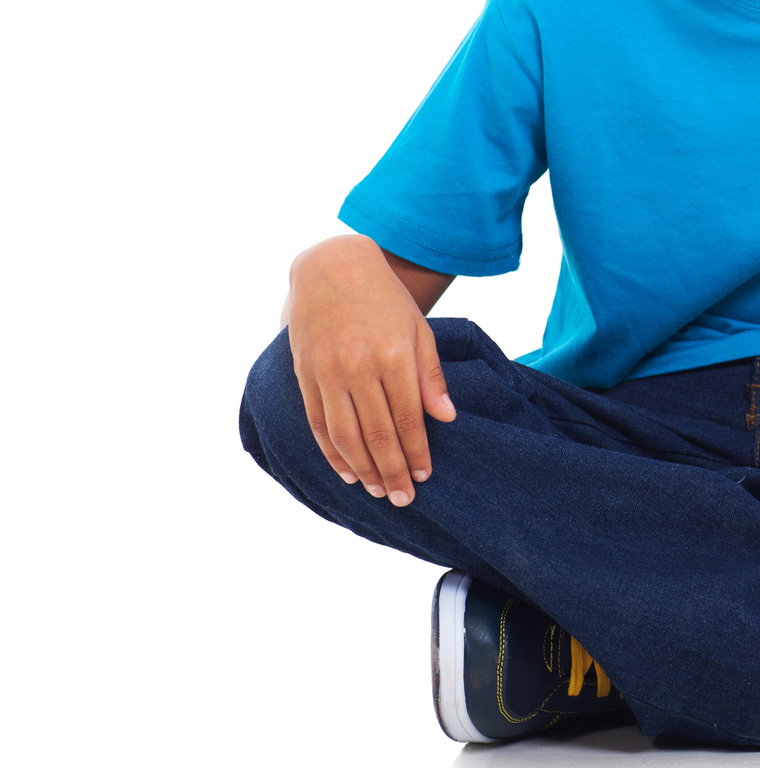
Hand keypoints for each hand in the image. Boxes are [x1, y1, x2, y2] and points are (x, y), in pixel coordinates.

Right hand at [285, 235, 455, 505]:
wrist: (332, 268)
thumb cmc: (385, 300)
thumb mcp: (418, 329)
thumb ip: (430, 374)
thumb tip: (446, 418)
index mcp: (393, 355)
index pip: (408, 417)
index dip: (417, 451)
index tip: (425, 476)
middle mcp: (358, 367)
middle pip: (376, 433)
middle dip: (391, 470)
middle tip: (403, 499)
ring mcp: (327, 372)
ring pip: (345, 435)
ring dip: (362, 469)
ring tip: (377, 491)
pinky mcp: (305, 374)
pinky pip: (318, 423)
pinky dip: (331, 452)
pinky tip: (346, 471)